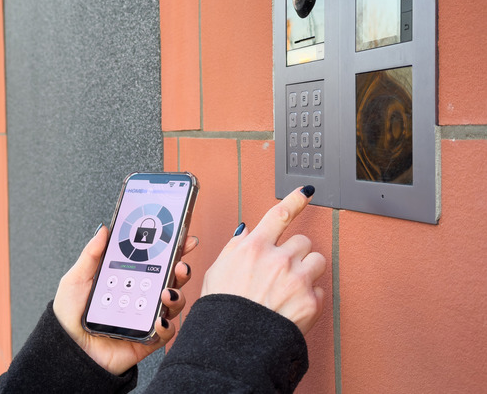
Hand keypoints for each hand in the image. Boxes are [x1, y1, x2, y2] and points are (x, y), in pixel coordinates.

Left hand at [53, 227, 198, 374]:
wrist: (67, 350)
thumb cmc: (69, 315)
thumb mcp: (76, 279)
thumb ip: (91, 255)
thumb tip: (104, 230)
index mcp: (127, 278)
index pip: (153, 260)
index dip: (169, 248)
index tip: (180, 236)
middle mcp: (140, 295)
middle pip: (170, 279)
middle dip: (181, 268)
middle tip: (181, 263)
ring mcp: (145, 317)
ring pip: (173, 303)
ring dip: (176, 295)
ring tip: (167, 292)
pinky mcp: (147, 339)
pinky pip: (165, 332)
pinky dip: (166, 325)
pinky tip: (158, 320)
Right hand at [201, 186, 325, 333]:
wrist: (235, 344)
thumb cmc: (222, 310)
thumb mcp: (217, 272)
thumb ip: (234, 248)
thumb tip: (246, 233)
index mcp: (254, 247)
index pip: (279, 214)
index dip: (294, 199)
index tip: (305, 191)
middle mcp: (277, 258)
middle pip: (302, 241)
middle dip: (295, 253)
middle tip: (283, 270)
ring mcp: (296, 279)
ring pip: (317, 261)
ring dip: (308, 271)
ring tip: (290, 287)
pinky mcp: (311, 301)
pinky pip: (320, 290)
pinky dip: (310, 297)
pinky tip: (292, 306)